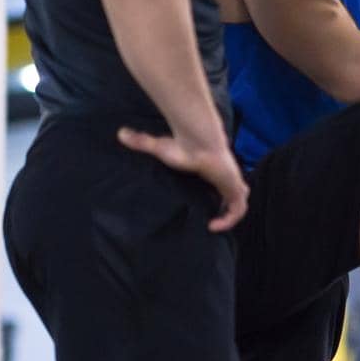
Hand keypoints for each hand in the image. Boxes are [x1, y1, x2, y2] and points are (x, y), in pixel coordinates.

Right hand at [117, 127, 248, 231]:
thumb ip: (142, 143)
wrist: (198, 139)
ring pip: (239, 204)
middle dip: (227, 209)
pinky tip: (213, 226)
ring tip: (212, 227)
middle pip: (235, 195)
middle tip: (212, 221)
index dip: (218, 197)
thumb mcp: (159, 147)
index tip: (206, 210)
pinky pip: (238, 210)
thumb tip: (120, 133)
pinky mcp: (234, 187)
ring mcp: (233, 181)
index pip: (222, 186)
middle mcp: (226, 176)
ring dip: (229, 217)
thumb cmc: (181, 144)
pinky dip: (229, 220)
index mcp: (214, 170)